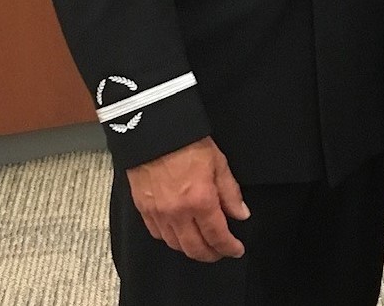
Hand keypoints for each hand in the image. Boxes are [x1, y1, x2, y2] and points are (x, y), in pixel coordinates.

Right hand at [126, 137, 249, 260]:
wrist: (153, 129)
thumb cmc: (187, 140)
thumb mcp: (218, 161)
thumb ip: (230, 191)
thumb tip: (241, 214)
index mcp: (200, 201)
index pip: (217, 236)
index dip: (229, 247)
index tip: (236, 249)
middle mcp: (178, 213)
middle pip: (195, 248)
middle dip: (211, 254)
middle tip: (220, 251)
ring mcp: (158, 213)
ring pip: (176, 245)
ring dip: (191, 249)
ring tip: (202, 243)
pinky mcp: (143, 209)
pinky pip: (158, 234)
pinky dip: (171, 239)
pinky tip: (178, 233)